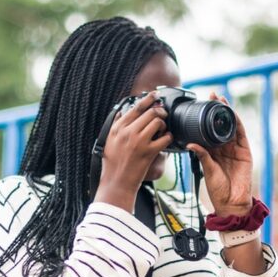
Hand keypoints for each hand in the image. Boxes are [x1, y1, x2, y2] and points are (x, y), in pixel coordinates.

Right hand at [95, 91, 171, 211]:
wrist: (116, 182)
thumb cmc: (113, 163)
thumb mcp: (108, 141)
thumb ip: (115, 125)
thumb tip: (120, 112)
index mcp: (118, 128)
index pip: (136, 107)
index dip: (148, 99)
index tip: (155, 94)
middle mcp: (128, 132)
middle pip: (150, 112)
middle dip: (160, 112)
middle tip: (163, 115)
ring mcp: (139, 141)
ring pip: (158, 122)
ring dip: (163, 125)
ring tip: (162, 130)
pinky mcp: (148, 152)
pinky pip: (165, 138)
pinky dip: (168, 138)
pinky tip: (166, 140)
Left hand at [186, 92, 253, 216]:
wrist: (231, 202)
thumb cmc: (218, 190)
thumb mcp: (207, 169)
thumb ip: (201, 155)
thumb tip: (190, 144)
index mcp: (214, 152)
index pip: (210, 130)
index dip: (207, 118)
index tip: (201, 105)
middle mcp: (225, 148)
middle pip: (222, 125)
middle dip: (218, 110)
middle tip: (212, 95)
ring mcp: (236, 149)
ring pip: (232, 126)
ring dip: (228, 113)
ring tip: (222, 100)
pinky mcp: (245, 152)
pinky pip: (241, 135)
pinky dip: (237, 123)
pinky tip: (232, 114)